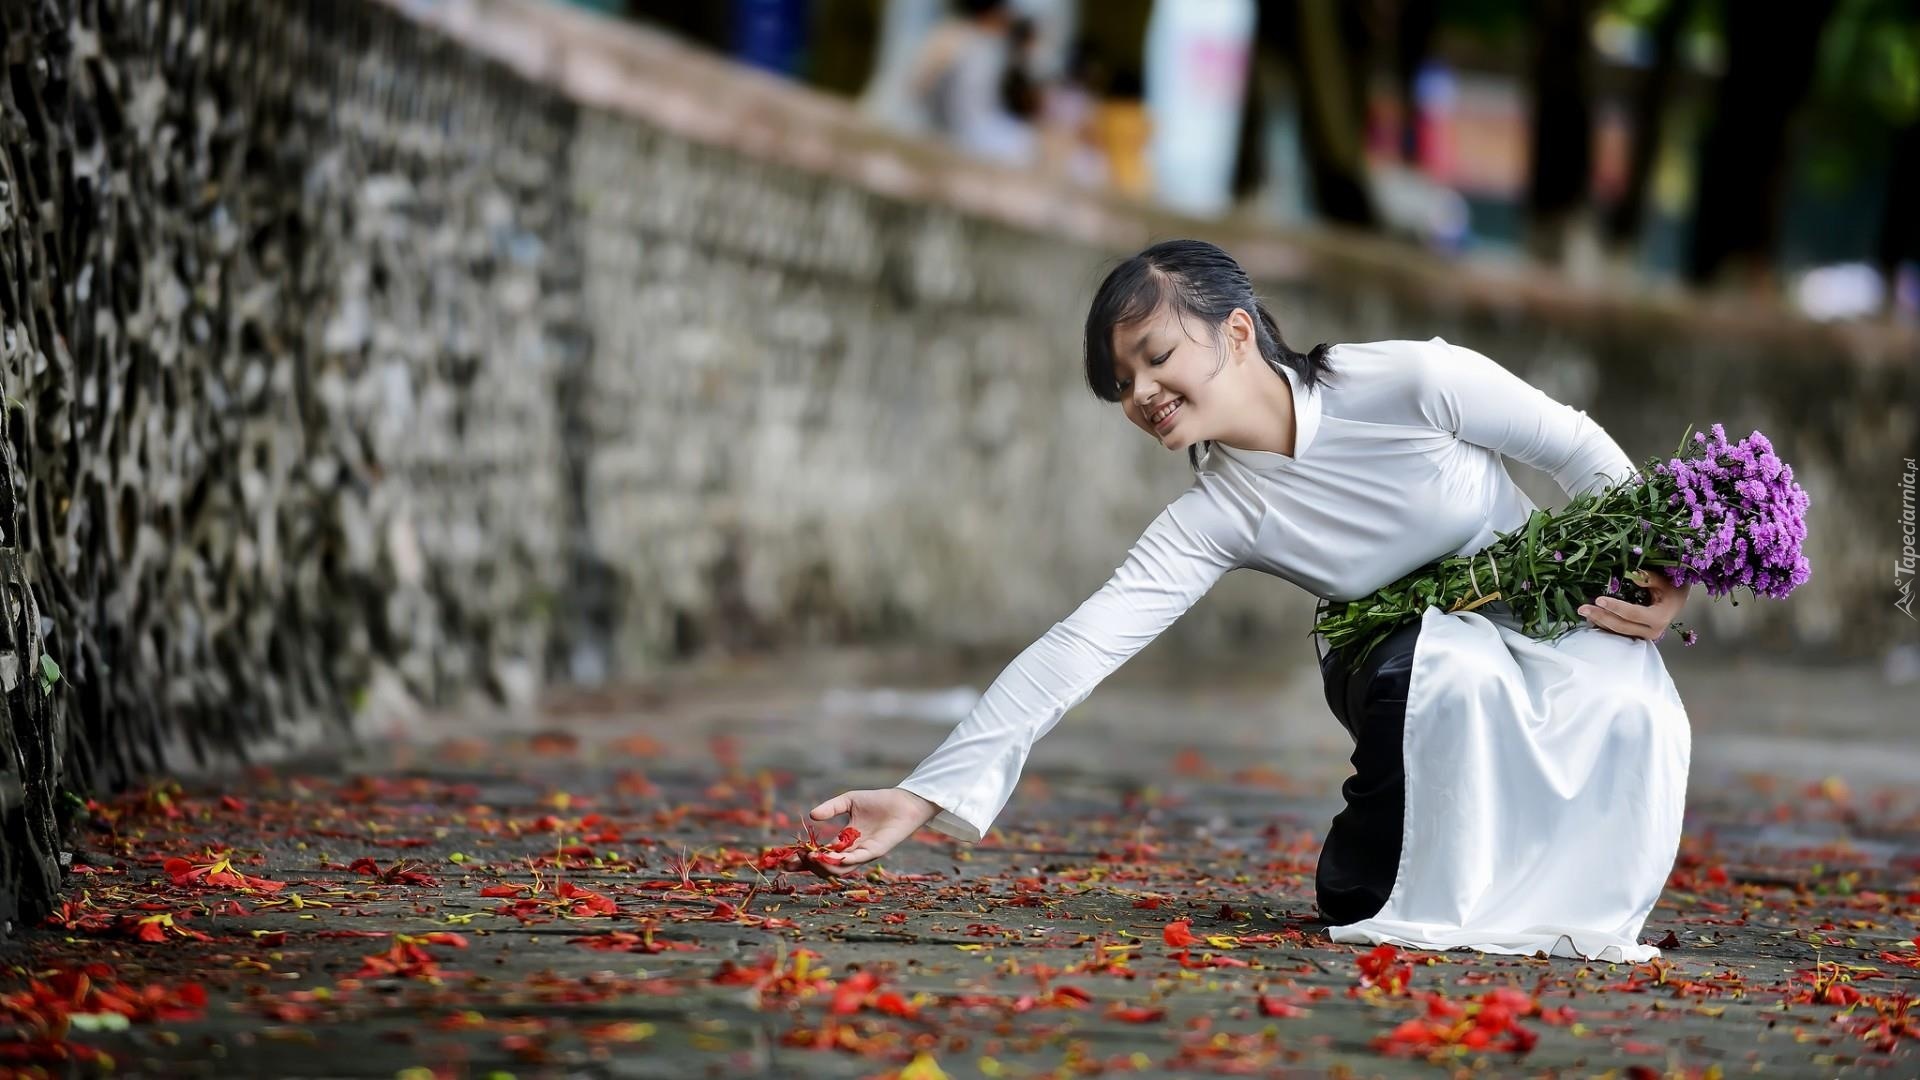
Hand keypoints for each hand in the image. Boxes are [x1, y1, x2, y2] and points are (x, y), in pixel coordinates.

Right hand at [782, 788, 939, 878]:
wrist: (903, 801)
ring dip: (824, 866)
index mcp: (845, 842)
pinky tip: (833, 856)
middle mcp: (852, 851)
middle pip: (827, 867)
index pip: (821, 855)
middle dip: (810, 865)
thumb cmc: (878, 801)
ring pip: (840, 869)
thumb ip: (831, 808)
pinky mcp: (876, 851)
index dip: (804, 860)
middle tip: (796, 858)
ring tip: (811, 856)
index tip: (787, 860)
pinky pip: (858, 859)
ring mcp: (864, 853)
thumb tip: (812, 815)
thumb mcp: (848, 801)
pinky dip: (844, 860)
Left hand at [1578, 569, 1689, 640]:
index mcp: (1659, 618)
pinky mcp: (1636, 636)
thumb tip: (1635, 574)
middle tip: (1583, 608)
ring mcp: (1643, 636)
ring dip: (1599, 622)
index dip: (1615, 607)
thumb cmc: (1672, 591)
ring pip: (1617, 632)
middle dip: (1601, 617)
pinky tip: (1591, 617)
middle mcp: (1651, 631)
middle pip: (1621, 626)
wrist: (1677, 604)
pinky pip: (1617, 633)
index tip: (1599, 599)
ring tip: (1584, 611)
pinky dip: (1604, 625)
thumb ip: (1650, 578)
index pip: (1633, 614)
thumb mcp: (1665, 582)